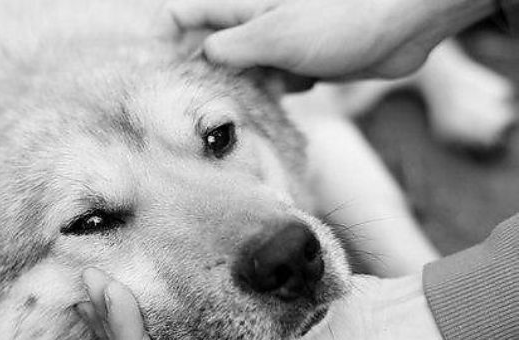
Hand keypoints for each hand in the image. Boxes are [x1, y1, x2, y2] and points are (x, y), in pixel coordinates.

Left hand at [79, 268, 453, 339]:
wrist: (370, 330)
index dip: (120, 332)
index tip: (106, 285)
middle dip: (107, 319)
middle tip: (87, 274)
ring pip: (148, 338)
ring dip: (120, 309)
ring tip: (97, 275)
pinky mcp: (221, 333)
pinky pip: (169, 320)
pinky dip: (147, 301)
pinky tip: (135, 278)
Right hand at [159, 0, 495, 79]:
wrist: (406, 25)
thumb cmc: (340, 20)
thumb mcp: (272, 36)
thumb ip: (227, 49)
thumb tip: (198, 60)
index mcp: (239, 5)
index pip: (183, 16)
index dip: (164, 42)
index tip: (159, 76)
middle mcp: (253, 20)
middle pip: (209, 49)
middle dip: (207, 77)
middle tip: (209, 104)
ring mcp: (277, 40)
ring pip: (241, 70)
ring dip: (244, 90)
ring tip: (260, 98)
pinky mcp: (300, 60)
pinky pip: (272, 81)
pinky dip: (277, 92)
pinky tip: (296, 89)